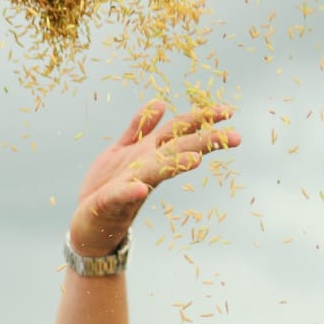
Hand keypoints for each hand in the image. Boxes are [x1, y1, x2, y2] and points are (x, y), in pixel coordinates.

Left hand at [69, 100, 239, 256]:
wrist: (87, 221)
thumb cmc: (107, 184)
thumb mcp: (121, 151)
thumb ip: (139, 128)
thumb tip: (161, 103)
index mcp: (148, 152)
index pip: (179, 131)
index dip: (202, 119)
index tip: (229, 111)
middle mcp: (145, 167)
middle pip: (177, 150)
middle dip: (204, 142)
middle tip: (236, 138)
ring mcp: (129, 183)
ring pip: (155, 171)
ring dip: (175, 165)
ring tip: (195, 159)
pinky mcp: (109, 201)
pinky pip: (120, 196)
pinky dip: (129, 192)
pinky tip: (139, 189)